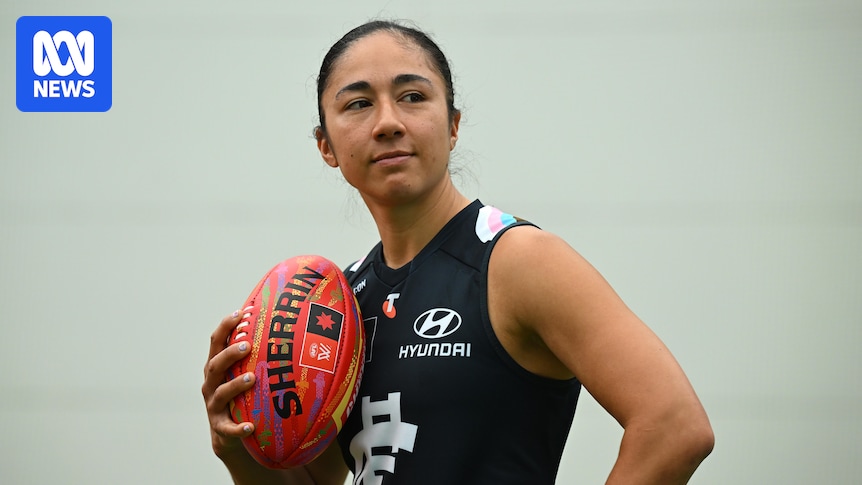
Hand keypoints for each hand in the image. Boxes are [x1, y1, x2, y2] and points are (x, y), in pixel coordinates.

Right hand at [202, 308, 255, 457]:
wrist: (227, 431)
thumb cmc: (241, 394)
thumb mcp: (241, 372)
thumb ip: (255, 354)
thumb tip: (286, 327)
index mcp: (216, 367)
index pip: (216, 342)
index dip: (225, 326)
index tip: (240, 312)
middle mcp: (211, 383)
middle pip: (215, 365)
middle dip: (230, 354)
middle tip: (248, 345)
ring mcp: (214, 405)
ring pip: (221, 394)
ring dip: (235, 385)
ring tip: (252, 378)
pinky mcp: (220, 426)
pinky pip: (228, 428)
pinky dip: (238, 428)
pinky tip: (250, 427)